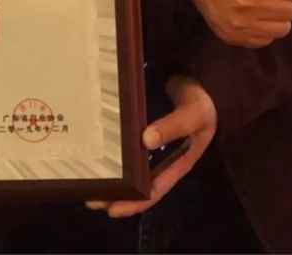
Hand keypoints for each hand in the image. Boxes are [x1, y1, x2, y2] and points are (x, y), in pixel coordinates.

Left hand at [86, 76, 215, 217]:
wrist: (201, 81)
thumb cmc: (201, 102)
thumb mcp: (193, 115)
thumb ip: (173, 126)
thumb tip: (146, 140)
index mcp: (178, 164)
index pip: (154, 191)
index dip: (134, 203)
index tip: (111, 210)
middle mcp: (163, 159)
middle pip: (138, 184)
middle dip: (116, 193)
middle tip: (90, 197)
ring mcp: (152, 144)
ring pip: (130, 166)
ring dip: (112, 173)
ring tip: (89, 179)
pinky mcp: (143, 129)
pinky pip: (127, 146)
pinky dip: (114, 151)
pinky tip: (99, 150)